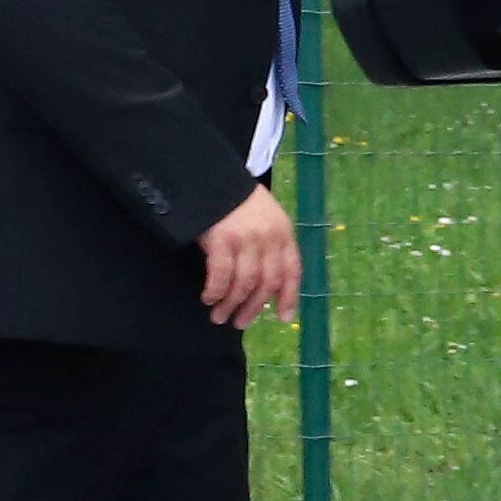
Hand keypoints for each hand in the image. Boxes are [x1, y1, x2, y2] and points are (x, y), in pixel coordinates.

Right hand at [195, 179, 298, 329]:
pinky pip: (221, 275)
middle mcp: (269, 237)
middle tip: (240, 323)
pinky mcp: (221, 240)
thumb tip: (266, 283)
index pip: (291, 271)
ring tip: (220, 316)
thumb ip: (269, 244)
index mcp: (283, 232)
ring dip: (231, 304)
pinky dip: (215, 291)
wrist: (209, 177)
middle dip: (254, 307)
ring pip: (244, 283)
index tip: (284, 318)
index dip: (289, 297)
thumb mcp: (264, 218)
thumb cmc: (234, 200)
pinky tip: (208, 298)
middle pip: (266, 282)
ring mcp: (245, 239)